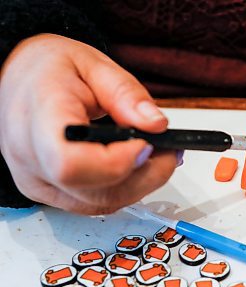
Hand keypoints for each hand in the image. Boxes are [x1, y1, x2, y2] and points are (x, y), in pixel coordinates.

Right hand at [0, 34, 178, 213]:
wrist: (17, 77)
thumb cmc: (49, 69)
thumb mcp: (93, 64)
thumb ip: (127, 94)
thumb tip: (157, 125)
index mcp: (39, 117)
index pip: (70, 163)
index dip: (116, 163)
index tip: (147, 144)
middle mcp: (31, 157)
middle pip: (93, 192)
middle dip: (145, 175)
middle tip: (168, 150)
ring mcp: (38, 180)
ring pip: (100, 204)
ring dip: (141, 184)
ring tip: (158, 154)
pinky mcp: (50, 190)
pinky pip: (95, 203)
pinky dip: (126, 188)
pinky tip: (138, 165)